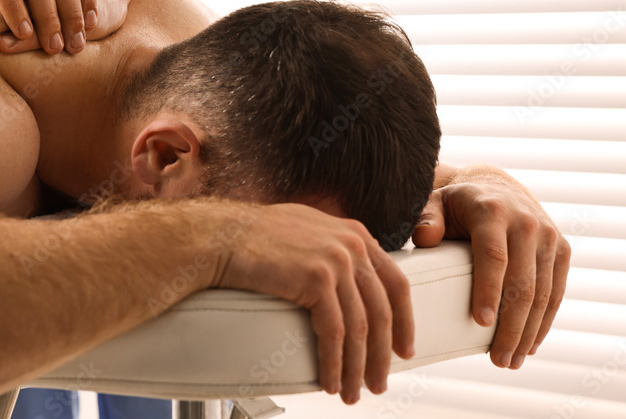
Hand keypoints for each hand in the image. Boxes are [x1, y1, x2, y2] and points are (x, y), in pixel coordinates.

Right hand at [216, 203, 413, 404]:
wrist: (221, 237)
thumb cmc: (253, 238)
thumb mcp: (307, 232)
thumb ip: (333, 249)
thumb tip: (348, 281)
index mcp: (355, 233)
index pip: (395, 283)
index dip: (404, 322)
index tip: (403, 350)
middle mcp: (352, 244)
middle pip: (382, 311)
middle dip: (383, 355)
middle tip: (378, 382)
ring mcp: (337, 259)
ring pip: (361, 328)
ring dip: (358, 368)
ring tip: (353, 392)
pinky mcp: (317, 278)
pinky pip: (335, 333)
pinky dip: (335, 363)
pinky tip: (332, 381)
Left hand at [412, 177, 570, 369]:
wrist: (497, 188)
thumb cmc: (457, 205)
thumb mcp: (436, 203)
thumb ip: (427, 219)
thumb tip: (424, 239)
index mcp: (492, 212)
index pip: (493, 256)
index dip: (488, 291)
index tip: (480, 323)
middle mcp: (525, 223)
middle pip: (522, 283)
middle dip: (510, 326)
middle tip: (497, 359)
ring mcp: (548, 237)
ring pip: (543, 294)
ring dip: (528, 332)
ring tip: (510, 361)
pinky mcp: (561, 250)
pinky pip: (556, 292)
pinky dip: (544, 322)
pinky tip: (530, 345)